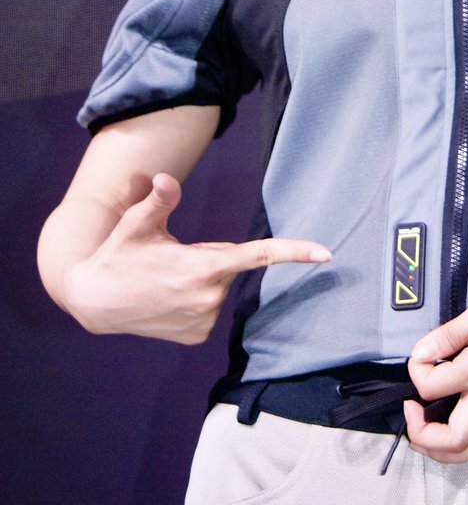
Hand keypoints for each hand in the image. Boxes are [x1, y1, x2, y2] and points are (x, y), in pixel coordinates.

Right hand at [63, 172, 331, 343]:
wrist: (95, 301)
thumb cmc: (119, 254)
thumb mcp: (137, 222)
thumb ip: (159, 199)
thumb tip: (164, 178)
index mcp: (203, 265)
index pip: (259, 255)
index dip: (294, 252)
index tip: (326, 253)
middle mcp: (209, 296)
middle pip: (230, 265)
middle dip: (210, 257)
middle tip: (173, 257)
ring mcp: (203, 321)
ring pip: (218, 287)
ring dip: (201, 279)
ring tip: (164, 279)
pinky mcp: (196, 336)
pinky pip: (208, 308)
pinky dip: (194, 300)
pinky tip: (166, 299)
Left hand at [405, 272, 467, 462]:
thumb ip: (452, 332)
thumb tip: (423, 350)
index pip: (432, 387)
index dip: (415, 371)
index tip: (418, 356)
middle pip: (453, 440)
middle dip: (422, 437)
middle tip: (412, 414)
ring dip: (447, 451)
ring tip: (430, 431)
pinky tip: (467, 429)